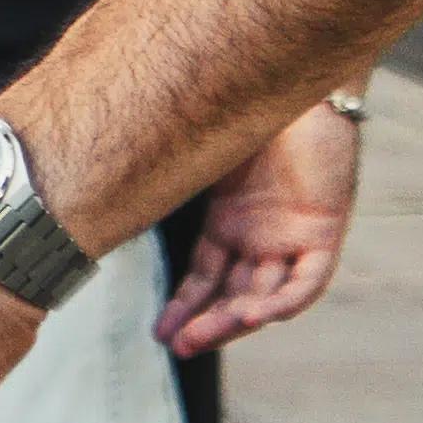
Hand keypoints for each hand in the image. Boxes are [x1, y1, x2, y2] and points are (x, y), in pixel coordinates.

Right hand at [154, 98, 359, 349]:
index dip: (184, 305)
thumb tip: (99, 174)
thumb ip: (165, 169)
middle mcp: (259, 233)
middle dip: (204, 323)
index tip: (160, 331)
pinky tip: (249, 316)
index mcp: (230, 219)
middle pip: (231, 294)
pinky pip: (304, 283)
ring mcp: (290, 235)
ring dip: (232, 322)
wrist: (299, 77)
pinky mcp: (323, 233)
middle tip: (175, 344)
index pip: (206, 276)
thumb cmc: (245, 100)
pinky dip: (278, 303)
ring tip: (198, 339)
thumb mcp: (197, 146)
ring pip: (262, 296)